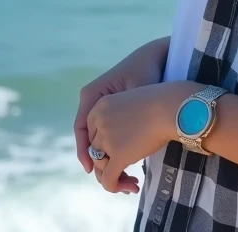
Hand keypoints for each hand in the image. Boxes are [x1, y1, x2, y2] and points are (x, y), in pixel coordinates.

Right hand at [74, 37, 169, 191]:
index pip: (80, 129)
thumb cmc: (147, 72)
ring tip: (119, 175)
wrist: (157, 57)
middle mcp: (92, 100)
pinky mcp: (111, 109)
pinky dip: (112, 146)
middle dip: (97, 159)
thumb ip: (125, 118)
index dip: (84, 152)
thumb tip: (116, 148)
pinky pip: (106, 132)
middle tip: (110, 179)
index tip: (91, 170)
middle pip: (87, 136)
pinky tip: (123, 160)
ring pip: (97, 137)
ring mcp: (100, 105)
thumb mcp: (135, 94)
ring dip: (105, 155)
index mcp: (91, 94)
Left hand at [88, 81, 200, 193]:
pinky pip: (108, 180)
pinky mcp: (117, 155)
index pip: (91, 134)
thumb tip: (114, 148)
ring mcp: (107, 139)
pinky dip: (116, 187)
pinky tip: (133, 187)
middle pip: (94, 151)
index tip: (116, 154)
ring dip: (113, 177)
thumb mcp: (129, 106)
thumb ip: (117, 122)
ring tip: (131, 181)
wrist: (170, 107)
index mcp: (100, 106)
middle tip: (126, 171)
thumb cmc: (158, 103)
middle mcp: (99, 122)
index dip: (103, 147)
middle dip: (108, 164)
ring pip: (100, 167)